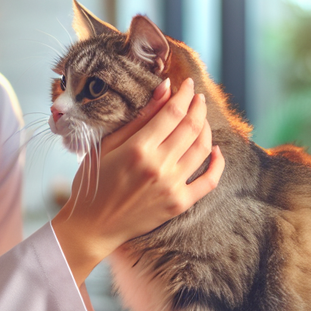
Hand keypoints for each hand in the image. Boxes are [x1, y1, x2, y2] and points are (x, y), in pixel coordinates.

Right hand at [52, 77, 224, 284]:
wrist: (93, 225)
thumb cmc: (94, 182)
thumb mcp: (108, 145)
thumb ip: (139, 118)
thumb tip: (164, 90)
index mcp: (138, 149)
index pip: (172, 113)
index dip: (184, 95)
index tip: (187, 84)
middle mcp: (159, 166)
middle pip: (191, 127)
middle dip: (197, 106)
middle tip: (196, 97)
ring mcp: (172, 186)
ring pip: (203, 148)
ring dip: (206, 128)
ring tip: (200, 119)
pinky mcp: (179, 203)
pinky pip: (209, 181)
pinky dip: (217, 163)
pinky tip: (215, 151)